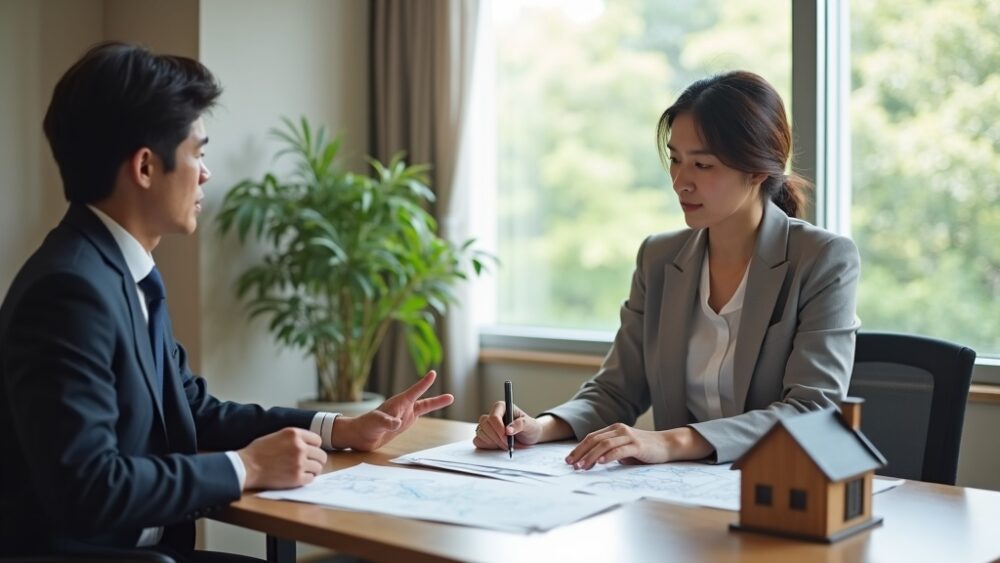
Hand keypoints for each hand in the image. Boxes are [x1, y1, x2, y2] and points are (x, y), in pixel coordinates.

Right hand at [238, 427, 327, 489]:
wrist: (246, 466)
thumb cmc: (258, 451)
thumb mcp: (277, 435)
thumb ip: (294, 438)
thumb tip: (309, 444)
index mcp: (294, 434)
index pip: (317, 440)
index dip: (314, 447)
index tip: (309, 452)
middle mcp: (299, 447)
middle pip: (321, 455)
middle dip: (316, 460)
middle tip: (309, 464)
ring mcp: (299, 463)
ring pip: (318, 467)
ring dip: (312, 470)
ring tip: (303, 471)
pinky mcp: (296, 478)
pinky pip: (311, 479)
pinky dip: (306, 479)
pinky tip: (298, 477)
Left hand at [332, 370, 453, 451]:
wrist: (359, 436)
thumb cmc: (365, 426)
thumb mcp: (375, 423)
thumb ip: (386, 422)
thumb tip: (398, 423)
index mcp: (398, 403)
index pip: (414, 391)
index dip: (424, 383)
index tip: (433, 373)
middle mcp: (403, 408)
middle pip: (424, 401)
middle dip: (438, 400)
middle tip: (452, 397)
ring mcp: (404, 415)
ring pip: (424, 408)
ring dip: (436, 404)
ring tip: (450, 398)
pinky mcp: (402, 423)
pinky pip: (418, 417)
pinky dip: (428, 413)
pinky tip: (435, 411)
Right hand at [473, 401, 543, 449]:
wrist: (529, 437)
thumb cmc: (530, 427)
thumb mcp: (529, 424)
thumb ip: (519, 425)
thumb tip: (508, 430)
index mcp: (501, 407)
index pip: (494, 416)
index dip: (498, 427)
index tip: (506, 436)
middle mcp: (492, 415)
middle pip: (485, 424)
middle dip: (496, 436)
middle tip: (508, 444)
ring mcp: (487, 426)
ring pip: (481, 432)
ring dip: (494, 442)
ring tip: (507, 445)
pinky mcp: (484, 436)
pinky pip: (478, 440)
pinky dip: (487, 445)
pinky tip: (498, 445)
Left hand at [564, 424, 712, 469]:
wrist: (667, 445)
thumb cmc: (644, 450)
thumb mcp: (623, 449)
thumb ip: (610, 451)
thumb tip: (592, 461)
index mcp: (614, 430)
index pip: (591, 437)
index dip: (579, 448)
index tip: (569, 460)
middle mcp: (619, 430)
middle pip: (594, 440)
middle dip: (580, 452)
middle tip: (571, 464)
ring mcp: (628, 436)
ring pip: (604, 444)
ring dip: (591, 456)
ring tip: (582, 467)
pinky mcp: (637, 445)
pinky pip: (619, 450)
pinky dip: (608, 456)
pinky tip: (601, 463)